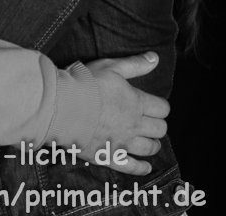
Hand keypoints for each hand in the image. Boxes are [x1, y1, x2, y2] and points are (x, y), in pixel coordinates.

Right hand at [81, 52, 168, 175]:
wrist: (64, 106)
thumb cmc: (86, 83)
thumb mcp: (112, 67)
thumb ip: (135, 64)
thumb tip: (155, 58)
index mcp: (136, 103)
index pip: (162, 108)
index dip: (161, 107)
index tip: (156, 105)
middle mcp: (134, 125)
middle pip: (159, 129)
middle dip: (159, 125)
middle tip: (153, 122)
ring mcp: (122, 142)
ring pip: (148, 148)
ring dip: (153, 145)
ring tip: (152, 142)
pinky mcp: (108, 156)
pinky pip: (130, 167)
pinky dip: (141, 168)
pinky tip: (146, 167)